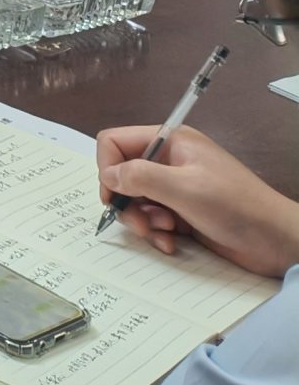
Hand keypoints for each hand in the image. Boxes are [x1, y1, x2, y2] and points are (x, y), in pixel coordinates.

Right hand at [96, 124, 298, 275]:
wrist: (277, 242)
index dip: (108, 168)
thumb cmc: (236, 206)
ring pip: (135, 200)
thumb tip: (108, 176)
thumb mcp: (184, 188)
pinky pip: (153, 220)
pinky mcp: (183, 213)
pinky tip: (172, 242)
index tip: (114, 196)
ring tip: (163, 234)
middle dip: (126, 202)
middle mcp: (169, 161)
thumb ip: (140, 177)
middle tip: (141, 224)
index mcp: (170, 142)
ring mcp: (176, 188)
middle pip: (122, 175)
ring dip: (143, 221)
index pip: (115, 142)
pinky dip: (157, 233)